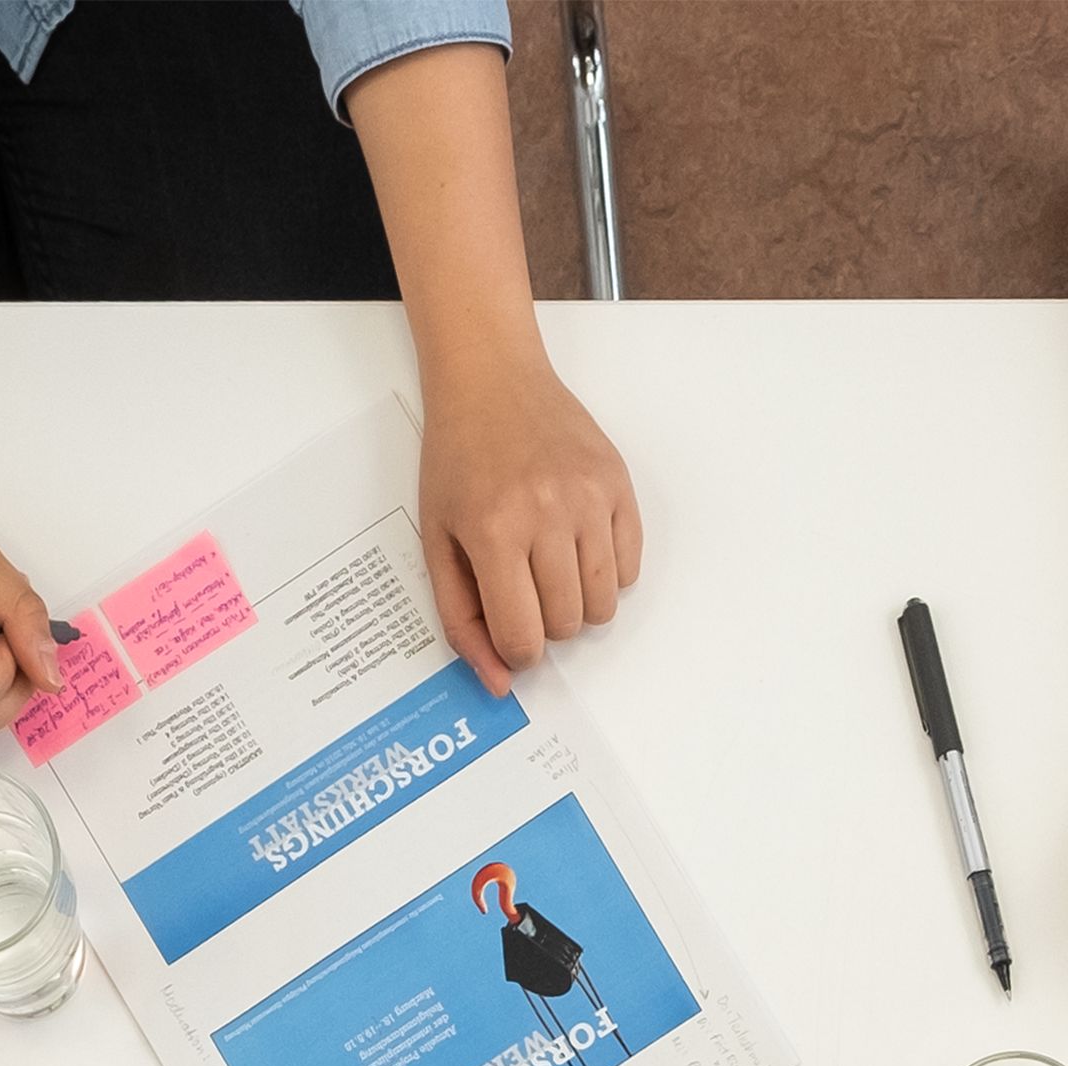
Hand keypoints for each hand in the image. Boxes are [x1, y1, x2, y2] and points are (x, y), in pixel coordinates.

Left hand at [418, 348, 639, 696]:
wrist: (491, 381)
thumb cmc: (458, 459)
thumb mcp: (437, 541)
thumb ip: (462, 619)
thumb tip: (498, 681)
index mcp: (494, 532)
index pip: (524, 638)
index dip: (516, 652)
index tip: (509, 633)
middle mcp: (547, 515)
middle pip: (566, 626)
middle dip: (544, 624)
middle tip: (523, 587)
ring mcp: (589, 498)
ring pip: (604, 605)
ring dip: (577, 605)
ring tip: (550, 568)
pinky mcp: (617, 485)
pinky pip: (630, 569)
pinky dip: (607, 574)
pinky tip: (576, 545)